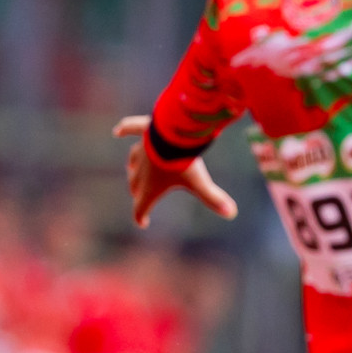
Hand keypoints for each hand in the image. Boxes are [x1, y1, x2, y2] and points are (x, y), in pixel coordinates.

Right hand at [112, 116, 236, 227]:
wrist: (173, 133)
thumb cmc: (183, 161)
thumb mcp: (199, 181)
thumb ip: (213, 198)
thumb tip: (232, 213)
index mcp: (151, 187)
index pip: (141, 208)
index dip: (141, 217)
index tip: (143, 223)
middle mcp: (142, 170)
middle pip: (136, 185)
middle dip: (138, 192)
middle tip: (140, 197)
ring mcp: (141, 150)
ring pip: (134, 162)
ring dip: (133, 168)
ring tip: (134, 171)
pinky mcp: (144, 131)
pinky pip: (131, 130)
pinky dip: (125, 129)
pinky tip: (119, 131)